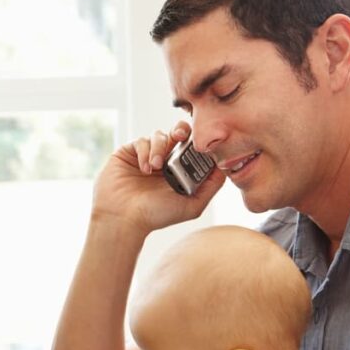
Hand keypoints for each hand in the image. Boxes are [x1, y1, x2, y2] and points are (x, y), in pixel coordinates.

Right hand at [92, 121, 225, 234]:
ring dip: (160, 147)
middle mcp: (164, 161)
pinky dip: (145, 151)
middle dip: (182, 131)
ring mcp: (146, 155)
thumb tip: (225, 166)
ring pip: (159, 135)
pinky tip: (144, 168)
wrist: (124, 219)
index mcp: (179, 171)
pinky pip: (141, 141)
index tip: (201, 145)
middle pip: (177, 133)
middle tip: (181, 136)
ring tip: (155, 167)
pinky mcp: (128, 153)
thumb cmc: (156, 216)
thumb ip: (211, 187)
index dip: (198, 143)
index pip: (193, 148)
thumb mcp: (192, 205)